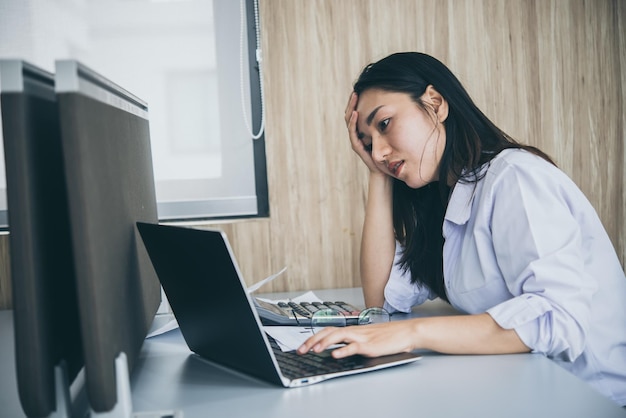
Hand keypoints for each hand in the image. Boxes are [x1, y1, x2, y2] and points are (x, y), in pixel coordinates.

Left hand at [297, 321, 416, 358]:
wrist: (407, 332)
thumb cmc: (389, 336)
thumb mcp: (367, 338)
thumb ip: (353, 342)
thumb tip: (337, 349)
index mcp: (353, 329)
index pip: (328, 330)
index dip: (314, 337)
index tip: (303, 346)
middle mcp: (354, 331)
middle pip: (328, 332)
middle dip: (312, 340)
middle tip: (300, 350)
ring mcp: (362, 337)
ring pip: (338, 336)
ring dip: (324, 343)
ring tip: (313, 350)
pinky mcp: (370, 345)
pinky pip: (354, 347)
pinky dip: (343, 350)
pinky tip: (335, 355)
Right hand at [344, 92, 382, 173]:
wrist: (384, 171)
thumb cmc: (387, 153)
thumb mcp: (388, 134)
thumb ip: (388, 124)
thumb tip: (399, 106)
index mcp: (363, 130)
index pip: (356, 112)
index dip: (356, 102)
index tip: (360, 89)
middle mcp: (357, 133)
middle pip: (350, 114)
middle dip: (352, 102)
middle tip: (356, 91)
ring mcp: (356, 139)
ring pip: (349, 121)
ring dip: (351, 108)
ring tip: (354, 97)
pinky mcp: (358, 146)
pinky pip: (353, 132)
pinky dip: (353, 122)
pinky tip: (356, 113)